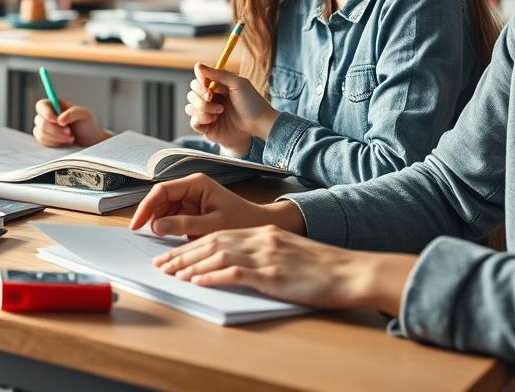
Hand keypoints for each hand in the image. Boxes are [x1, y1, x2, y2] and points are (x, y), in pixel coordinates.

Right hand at [32, 98, 109, 146]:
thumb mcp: (84, 114)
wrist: (89, 140)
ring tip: (70, 138)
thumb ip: (72, 113)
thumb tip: (59, 119)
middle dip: (56, 130)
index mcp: (54, 105)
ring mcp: (44, 128)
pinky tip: (64, 142)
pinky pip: (43, 142)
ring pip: (40, 133)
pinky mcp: (45, 139)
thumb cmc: (87, 124)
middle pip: (40, 121)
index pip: (41, 105)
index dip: (45, 112)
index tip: (56, 120)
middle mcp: (47, 115)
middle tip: (70, 133)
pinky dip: (55, 143)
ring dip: (57, 138)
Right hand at [129, 173, 305, 237]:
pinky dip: (167, 227)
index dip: (146, 207)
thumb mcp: (213, 226)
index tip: (137, 225)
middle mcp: (191, 187)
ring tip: (156, 240)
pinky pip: (173, 216)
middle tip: (143, 236)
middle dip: (151, 216)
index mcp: (196, 183)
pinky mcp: (192, 210)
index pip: (162, 191)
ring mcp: (191, 198)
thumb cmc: (242, 221)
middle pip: (160, 199)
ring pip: (164, 208)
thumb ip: (184, 225)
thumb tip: (156, 226)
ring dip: (158, 223)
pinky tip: (166, 238)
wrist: (260, 226)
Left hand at [152, 225, 416, 314]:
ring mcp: (266, 255)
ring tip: (171, 273)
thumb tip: (241, 265)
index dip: (192, 245)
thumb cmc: (324, 268)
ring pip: (217, 255)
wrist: (351, 271)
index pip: (219, 236)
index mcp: (264, 233)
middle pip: (212, 242)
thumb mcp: (290, 253)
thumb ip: (265, 253)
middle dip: (183, 253)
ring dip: (190, 265)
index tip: (174, 254)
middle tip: (162, 264)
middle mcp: (261, 239)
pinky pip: (234, 273)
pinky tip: (197, 281)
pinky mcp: (272, 273)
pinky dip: (211, 277)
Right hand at [186, 63, 278, 154]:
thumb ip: (218, 73)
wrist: (258, 124)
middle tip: (213, 97)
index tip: (207, 83)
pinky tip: (214, 120)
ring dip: (203, 107)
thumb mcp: (237, 83)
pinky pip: (193, 121)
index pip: (198, 79)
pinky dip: (201, 118)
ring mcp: (207, 113)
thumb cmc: (252, 103)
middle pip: (191, 92)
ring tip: (220, 111)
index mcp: (216, 87)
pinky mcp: (206, 127)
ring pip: (190, 107)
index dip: (199, 80)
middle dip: (201, 95)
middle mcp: (210, 99)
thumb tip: (197, 65)